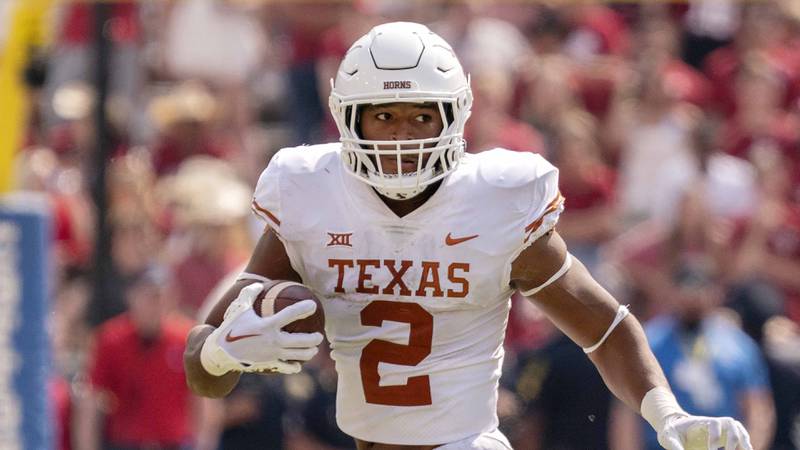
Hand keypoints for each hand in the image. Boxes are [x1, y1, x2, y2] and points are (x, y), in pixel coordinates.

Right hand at [201, 283, 323, 374]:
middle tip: (319, 335)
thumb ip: (250, 293)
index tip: (313, 304)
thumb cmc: (230, 328)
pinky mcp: (269, 364)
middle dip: (314, 338)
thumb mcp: (239, 308)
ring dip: (309, 352)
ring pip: (298, 355)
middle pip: (302, 341)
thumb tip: (260, 284)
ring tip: (314, 349)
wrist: (220, 353)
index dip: (304, 308)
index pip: (291, 314)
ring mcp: (273, 354)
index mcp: (268, 325)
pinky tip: (298, 365)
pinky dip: (294, 366)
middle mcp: (274, 340)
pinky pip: (287, 367)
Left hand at [658, 414, 752, 449]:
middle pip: (731, 424)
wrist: (675, 429)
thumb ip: (676, 447)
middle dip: (733, 439)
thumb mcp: (669, 438)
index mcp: (701, 421)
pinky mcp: (725, 437)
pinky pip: (740, 439)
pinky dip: (745, 445)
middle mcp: (714, 423)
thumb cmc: (672, 433)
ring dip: (744, 441)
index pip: (714, 423)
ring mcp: (721, 429)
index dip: (716, 436)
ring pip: (739, 429)